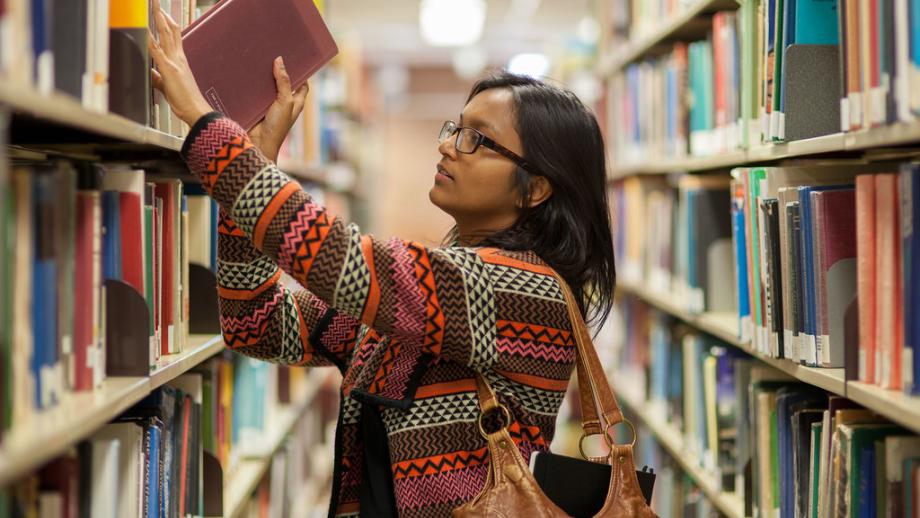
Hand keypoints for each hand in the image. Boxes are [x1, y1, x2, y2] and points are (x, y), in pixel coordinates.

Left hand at [148, 6, 212, 126]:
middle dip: (163, 15)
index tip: (162, 14)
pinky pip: (157, 50)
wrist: (196, 110)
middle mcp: (178, 58)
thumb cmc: (186, 101)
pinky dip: (149, 39)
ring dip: (159, 20)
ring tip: (154, 7)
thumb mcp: (168, 87)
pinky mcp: (169, 69)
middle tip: (157, 3)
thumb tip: (151, 73)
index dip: (168, 23)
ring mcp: (174, 61)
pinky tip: (143, 30)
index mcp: (180, 61)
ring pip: (166, 34)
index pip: (174, 36)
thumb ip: (159, 78)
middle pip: (171, 30)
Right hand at [248, 57, 308, 162]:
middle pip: (283, 82)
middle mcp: (284, 102)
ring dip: (264, 75)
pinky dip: (253, 83)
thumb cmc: (277, 126)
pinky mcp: (257, 105)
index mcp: (296, 101)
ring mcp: (270, 104)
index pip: (302, 83)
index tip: (296, 57)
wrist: (258, 143)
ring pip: (268, 85)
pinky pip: (256, 91)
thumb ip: (283, 82)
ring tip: (259, 57)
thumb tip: (280, 61)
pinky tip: (247, 71)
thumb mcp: (285, 101)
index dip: (301, 72)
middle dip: (279, 70)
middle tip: (273, 52)